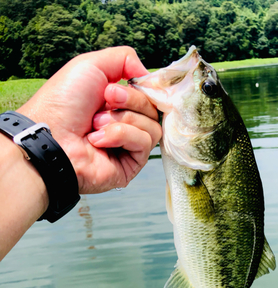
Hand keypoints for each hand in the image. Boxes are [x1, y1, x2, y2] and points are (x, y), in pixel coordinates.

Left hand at [18, 46, 161, 193]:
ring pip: (152, 126)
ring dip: (122, 120)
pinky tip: (98, 140)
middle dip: (130, 100)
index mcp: (117, 102)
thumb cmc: (62, 103)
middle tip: (105, 99)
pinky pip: (145, 142)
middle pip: (152, 108)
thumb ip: (124, 59)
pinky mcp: (130, 165)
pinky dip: (121, 136)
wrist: (51, 136)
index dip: (144, 87)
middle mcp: (124, 123)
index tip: (129, 81)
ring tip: (95, 124)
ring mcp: (128, 146)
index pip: (149, 93)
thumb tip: (147, 75)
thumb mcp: (91, 65)